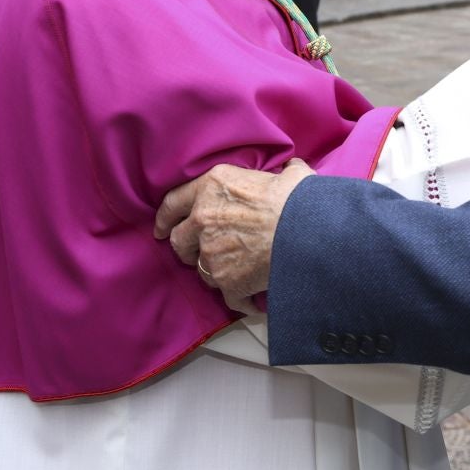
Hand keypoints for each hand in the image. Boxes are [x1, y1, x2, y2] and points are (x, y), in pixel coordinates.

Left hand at [155, 159, 315, 312]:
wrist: (308, 232)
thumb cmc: (298, 199)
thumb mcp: (286, 174)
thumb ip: (280, 173)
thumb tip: (292, 170)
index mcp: (211, 187)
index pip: (173, 202)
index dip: (164, 217)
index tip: (161, 228)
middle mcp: (203, 218)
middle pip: (179, 241)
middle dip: (187, 249)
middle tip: (200, 252)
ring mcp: (211, 253)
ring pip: (202, 270)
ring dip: (216, 272)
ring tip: (235, 271)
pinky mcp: (226, 281)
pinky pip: (228, 296)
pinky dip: (240, 299)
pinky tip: (251, 300)